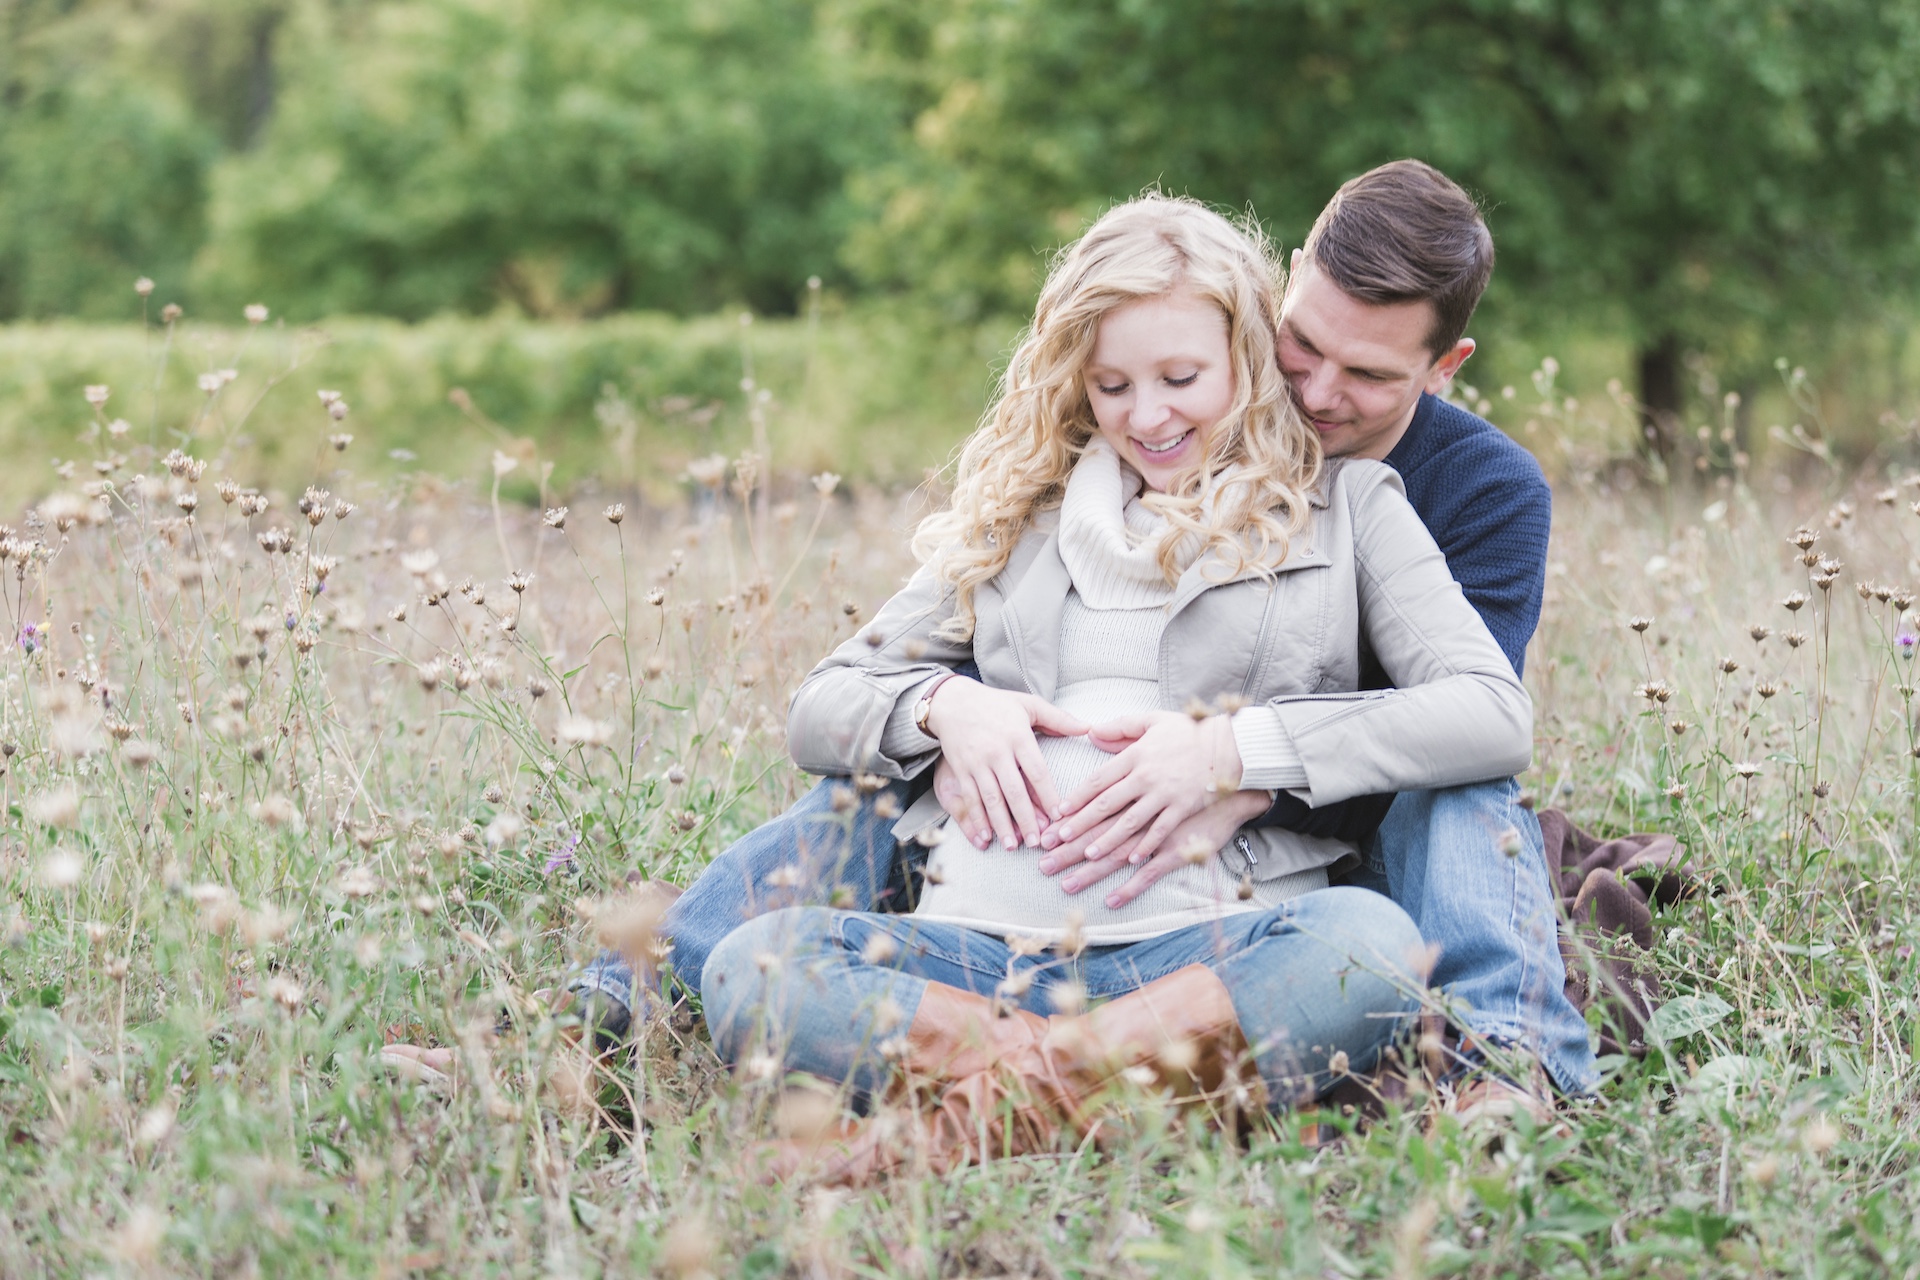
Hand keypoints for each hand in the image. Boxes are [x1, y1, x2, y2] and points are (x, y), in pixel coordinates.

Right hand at [924, 678, 1086, 849]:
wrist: (953, 701)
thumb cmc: (996, 704)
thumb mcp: (1029, 704)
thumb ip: (1059, 719)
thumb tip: (1089, 728)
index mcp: (1018, 736)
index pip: (1037, 771)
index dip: (1049, 796)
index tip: (1060, 817)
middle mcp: (997, 751)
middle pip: (1015, 790)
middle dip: (1027, 819)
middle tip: (1038, 842)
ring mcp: (977, 762)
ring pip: (991, 799)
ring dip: (1002, 825)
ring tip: (1013, 846)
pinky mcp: (961, 769)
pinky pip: (971, 798)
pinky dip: (978, 819)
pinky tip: (986, 836)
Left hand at [1039, 710, 1242, 862]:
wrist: (1229, 745)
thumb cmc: (1190, 732)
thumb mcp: (1153, 720)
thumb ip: (1120, 727)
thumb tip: (1091, 733)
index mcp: (1135, 755)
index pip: (1098, 779)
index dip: (1076, 798)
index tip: (1059, 813)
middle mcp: (1146, 776)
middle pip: (1106, 804)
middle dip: (1080, 823)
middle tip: (1058, 840)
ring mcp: (1164, 794)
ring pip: (1129, 822)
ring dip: (1106, 840)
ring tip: (1088, 854)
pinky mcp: (1183, 809)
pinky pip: (1160, 831)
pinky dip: (1144, 845)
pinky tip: (1130, 859)